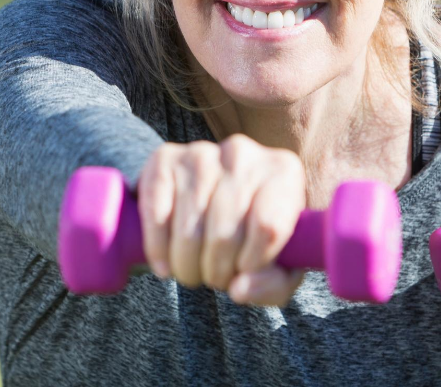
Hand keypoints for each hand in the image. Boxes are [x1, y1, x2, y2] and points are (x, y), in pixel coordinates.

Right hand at [135, 133, 305, 305]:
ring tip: (193, 270)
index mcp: (284, 172)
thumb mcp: (280, 262)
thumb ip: (273, 283)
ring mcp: (200, 153)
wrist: (217, 194)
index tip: (245, 272)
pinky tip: (164, 264)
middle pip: (225, 233)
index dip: (253, 262)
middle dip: (217, 272)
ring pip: (189, 229)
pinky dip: (158, 249)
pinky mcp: (164, 158)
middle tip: (216, 278)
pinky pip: (156, 214)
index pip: (269, 227)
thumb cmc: (256, 232)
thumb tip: (239, 288)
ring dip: (187, 265)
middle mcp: (242, 154)